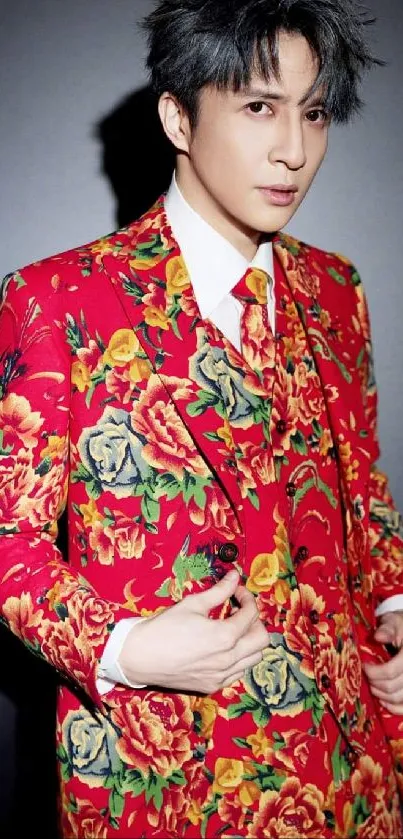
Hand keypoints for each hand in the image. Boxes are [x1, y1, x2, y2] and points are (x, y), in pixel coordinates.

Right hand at [118, 570, 267, 693]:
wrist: (140, 657)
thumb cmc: (164, 628)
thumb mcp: (193, 604)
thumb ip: (219, 590)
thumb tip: (235, 576)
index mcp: (225, 636)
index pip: (251, 614)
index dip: (247, 598)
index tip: (237, 591)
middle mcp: (228, 659)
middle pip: (262, 639)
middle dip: (254, 621)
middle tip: (239, 610)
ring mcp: (221, 676)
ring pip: (253, 658)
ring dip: (249, 640)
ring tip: (232, 628)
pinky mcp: (212, 686)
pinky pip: (238, 672)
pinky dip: (238, 658)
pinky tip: (223, 648)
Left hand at [364, 611, 402, 713]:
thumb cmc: (400, 626)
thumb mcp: (394, 621)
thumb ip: (387, 629)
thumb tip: (378, 637)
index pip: (390, 671)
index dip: (373, 672)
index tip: (364, 666)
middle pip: (393, 687)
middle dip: (375, 683)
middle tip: (366, 675)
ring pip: (398, 698)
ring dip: (381, 695)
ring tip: (373, 685)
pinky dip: (393, 707)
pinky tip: (383, 699)